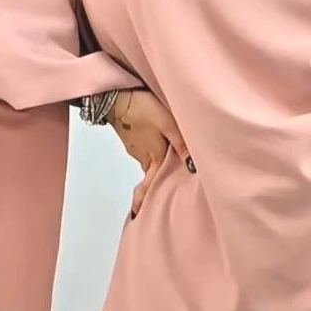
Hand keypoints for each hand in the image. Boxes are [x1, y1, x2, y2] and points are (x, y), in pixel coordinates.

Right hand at [107, 88, 194, 216]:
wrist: (116, 95)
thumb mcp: (168, 124)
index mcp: (152, 158)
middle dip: (155, 185)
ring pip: (148, 161)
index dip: (144, 200)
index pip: (149, 186)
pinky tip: (158, 144)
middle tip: (160, 194)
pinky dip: (151, 152)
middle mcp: (142, 156)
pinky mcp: (131, 137)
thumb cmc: (142, 108)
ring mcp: (135, 147)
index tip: (139, 215)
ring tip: (167, 166)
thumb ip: (182, 144)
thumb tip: (194, 166)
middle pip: (151, 175)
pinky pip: (144, 150)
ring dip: (155, 166)